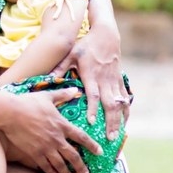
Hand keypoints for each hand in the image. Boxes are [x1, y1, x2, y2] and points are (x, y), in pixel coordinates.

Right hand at [0, 89, 98, 172]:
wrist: (10, 113)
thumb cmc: (28, 103)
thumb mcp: (47, 96)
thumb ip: (62, 95)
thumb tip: (74, 90)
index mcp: (61, 125)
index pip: (82, 137)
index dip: (92, 146)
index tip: (100, 152)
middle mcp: (56, 138)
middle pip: (73, 156)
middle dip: (81, 167)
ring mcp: (45, 147)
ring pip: (60, 165)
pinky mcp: (34, 153)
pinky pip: (45, 166)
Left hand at [52, 22, 125, 139]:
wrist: (106, 35)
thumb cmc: (85, 45)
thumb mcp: (70, 54)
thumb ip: (60, 67)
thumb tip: (47, 78)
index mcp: (91, 75)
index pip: (93, 95)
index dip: (93, 109)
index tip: (92, 122)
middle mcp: (105, 80)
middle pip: (109, 104)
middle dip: (110, 122)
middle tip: (109, 137)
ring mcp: (114, 81)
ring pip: (119, 104)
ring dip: (119, 120)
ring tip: (118, 135)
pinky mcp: (120, 80)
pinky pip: (124, 98)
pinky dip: (125, 110)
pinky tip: (125, 122)